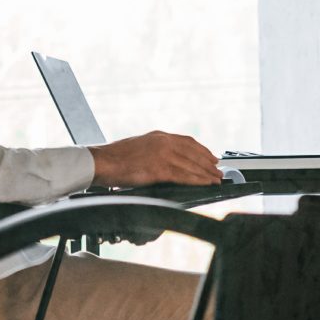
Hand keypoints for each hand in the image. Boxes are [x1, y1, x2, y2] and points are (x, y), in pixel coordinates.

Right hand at [89, 130, 225, 188]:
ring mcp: (161, 155)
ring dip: (206, 173)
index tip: (211, 157)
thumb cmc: (113, 157)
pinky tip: (205, 184)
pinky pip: (183, 175)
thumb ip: (154, 151)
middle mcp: (162, 142)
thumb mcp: (138, 147)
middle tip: (219, 170)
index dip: (202, 150)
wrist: (100, 161)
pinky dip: (197, 180)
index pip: (187, 141)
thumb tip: (166, 162)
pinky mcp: (158, 169)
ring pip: (191, 164)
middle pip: (193, 152)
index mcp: (158, 136)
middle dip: (208, 163)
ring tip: (216, 179)